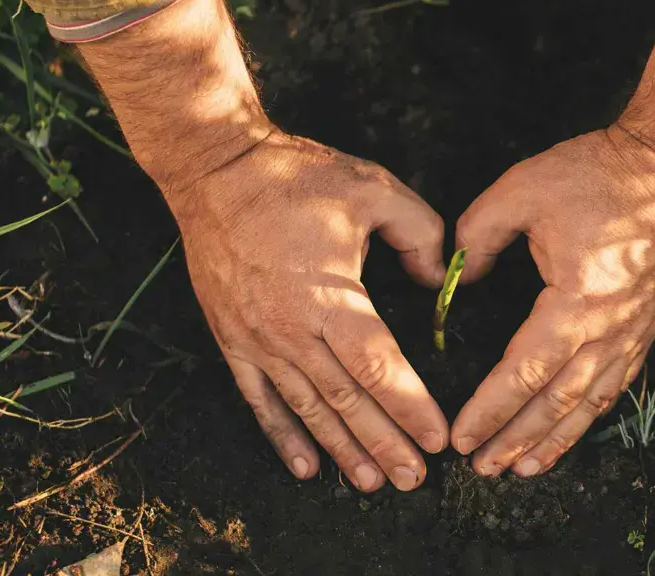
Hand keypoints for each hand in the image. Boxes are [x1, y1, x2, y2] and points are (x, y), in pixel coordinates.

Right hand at [166, 131, 448, 490]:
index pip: (378, 368)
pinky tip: (305, 467)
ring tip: (371, 484)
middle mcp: (291, 330)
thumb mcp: (373, 189)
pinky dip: (283, 437)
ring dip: (341, 450)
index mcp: (328, 296)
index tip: (439, 439)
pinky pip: (259, 400)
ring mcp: (257, 340)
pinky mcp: (233, 340)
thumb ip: (420, 234)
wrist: (215, 170)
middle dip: (385, 444)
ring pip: (307, 409)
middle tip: (415, 480)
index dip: (411, 408)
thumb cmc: (296, 178)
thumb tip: (437, 280)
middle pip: (347, 401)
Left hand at [449, 0, 654, 475]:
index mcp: (575, 302)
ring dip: (554, 439)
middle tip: (483, 469)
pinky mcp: (646, 325)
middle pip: (556, 401)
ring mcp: (634, 330)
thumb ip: (476, 236)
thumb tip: (457, 277)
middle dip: (516, 438)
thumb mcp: (521, 191)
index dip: (489, 410)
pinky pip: (616, 383)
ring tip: (523, 468)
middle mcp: (610, 328)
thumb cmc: (597, 174)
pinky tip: (572, 427)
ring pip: (590, 402)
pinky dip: (590, 413)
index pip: (522, 373)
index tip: (461, 438)